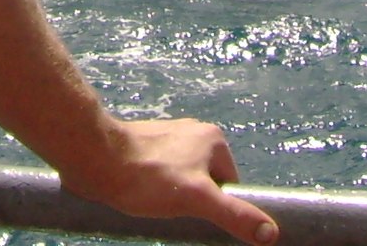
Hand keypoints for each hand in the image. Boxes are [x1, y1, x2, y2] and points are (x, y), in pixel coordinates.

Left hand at [56, 117, 278, 245]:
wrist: (95, 159)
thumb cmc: (148, 177)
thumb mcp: (198, 200)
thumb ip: (235, 215)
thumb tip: (271, 233)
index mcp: (213, 139)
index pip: (230, 185)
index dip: (216, 206)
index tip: (195, 215)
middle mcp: (193, 132)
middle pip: (206, 184)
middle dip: (193, 202)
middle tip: (173, 212)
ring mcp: (168, 138)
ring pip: (183, 181)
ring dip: (173, 198)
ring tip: (155, 205)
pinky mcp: (145, 147)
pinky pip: (162, 175)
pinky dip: (156, 190)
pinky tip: (142, 198)